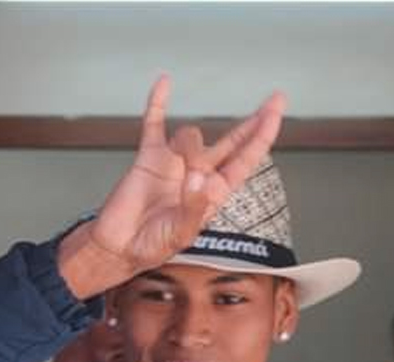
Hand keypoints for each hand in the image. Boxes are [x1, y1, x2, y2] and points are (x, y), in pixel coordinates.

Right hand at [58, 75, 286, 298]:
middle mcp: (197, 174)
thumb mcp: (180, 235)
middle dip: (252, 123)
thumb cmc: (150, 246)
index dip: (262, 138)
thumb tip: (201, 179)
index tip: (275, 114)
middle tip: (273, 101)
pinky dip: (158, 103)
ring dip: (190, 145)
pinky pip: (154, 124)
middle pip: (232, 143)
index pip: (244, 161)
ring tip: (181, 166)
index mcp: (212, 194)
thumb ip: (193, 208)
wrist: (118, 245)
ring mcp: (175, 163)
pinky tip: (164, 84)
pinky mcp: (149, 157)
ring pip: (191, 135)